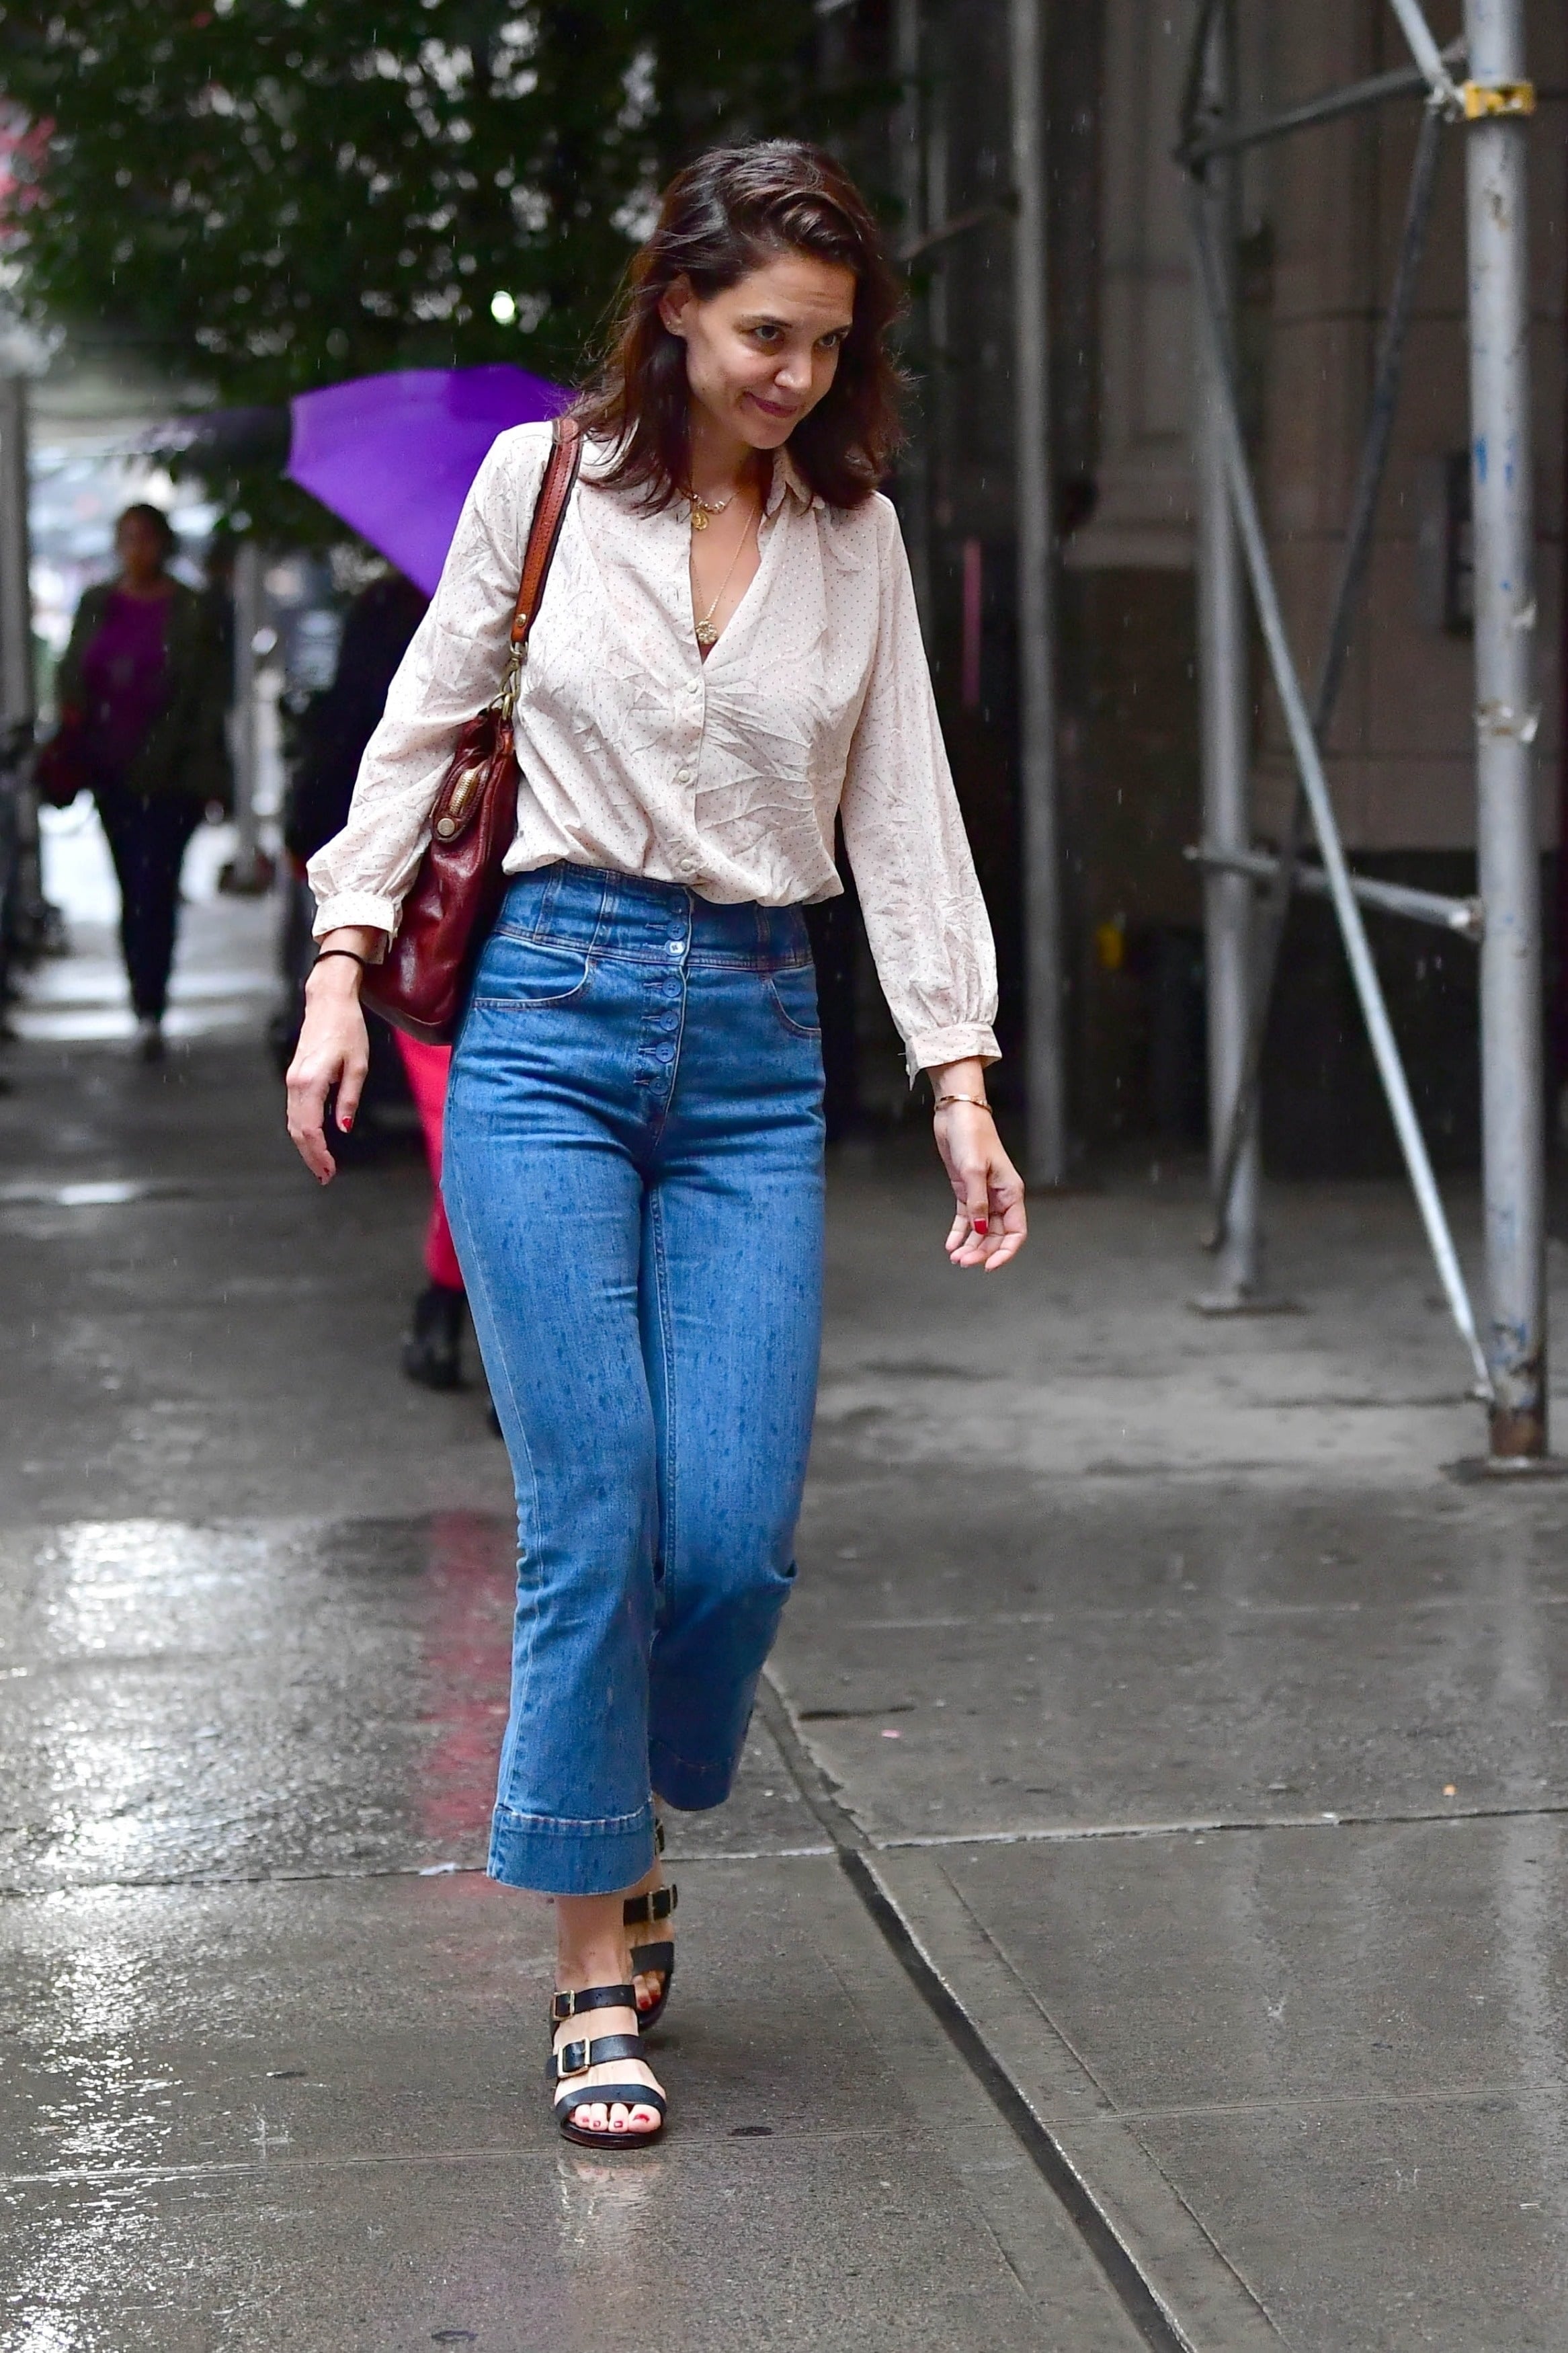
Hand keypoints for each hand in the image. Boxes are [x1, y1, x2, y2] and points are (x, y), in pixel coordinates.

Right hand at [285, 935, 376, 1182]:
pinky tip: (315, 1141)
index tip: (330, 1170)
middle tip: (325, 1176)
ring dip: (305, 1146)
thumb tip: (343, 1127)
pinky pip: (294, 1110)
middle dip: (310, 1156)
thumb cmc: (348, 1029)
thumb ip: (349, 1097)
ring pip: (293, 1122)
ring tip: (321, 1164)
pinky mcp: (295, 1077)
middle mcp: (295, 1083)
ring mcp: (292, 1079)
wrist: (328, 1002)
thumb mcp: (358, 1065)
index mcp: (311, 1081)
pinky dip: (303, 1130)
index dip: (319, 1153)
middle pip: (297, 1130)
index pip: (310, 1129)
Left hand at [931, 1079, 1026, 1271]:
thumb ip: (977, 1203)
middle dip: (982, 1252)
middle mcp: (999, 1198)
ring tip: (955, 1258)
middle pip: (996, 1235)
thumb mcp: (974, 1170)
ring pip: (981, 1230)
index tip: (990, 1266)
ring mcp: (983, 1195)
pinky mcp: (966, 1191)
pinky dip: (959, 1233)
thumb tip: (979, 1230)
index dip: (1005, 1252)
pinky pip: (966, 1219)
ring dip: (970, 1245)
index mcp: (1011, 1193)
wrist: (957, 1115)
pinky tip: (951, 1244)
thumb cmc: (973, 1136)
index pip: (1015, 1232)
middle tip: (963, 1262)